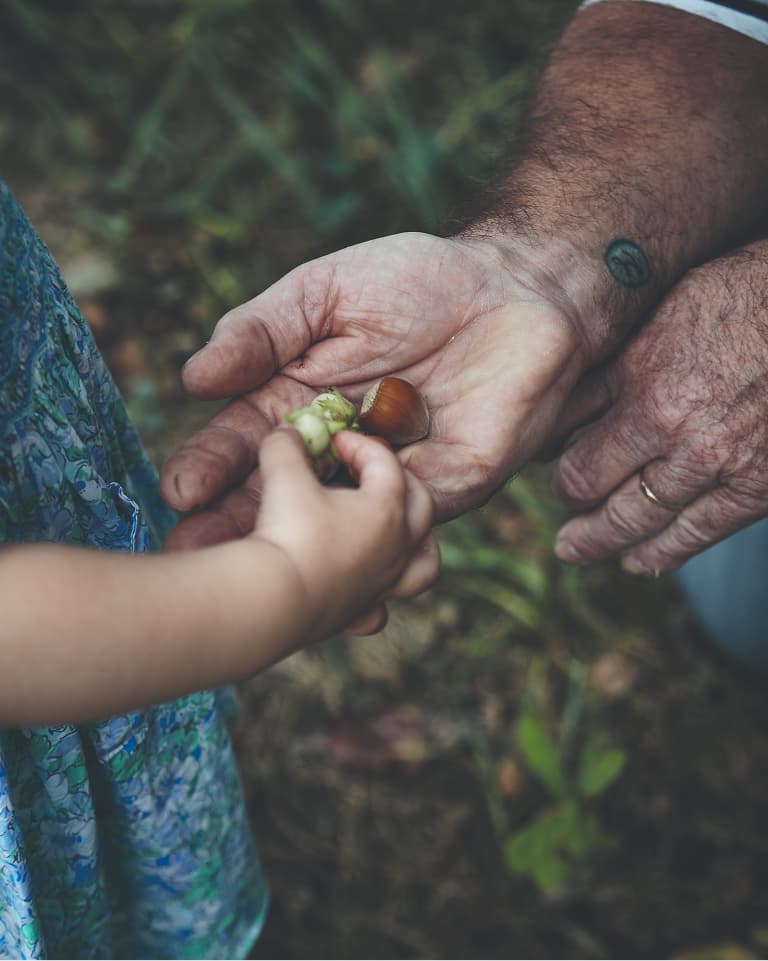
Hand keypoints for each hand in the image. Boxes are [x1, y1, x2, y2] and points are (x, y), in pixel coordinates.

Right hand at [161, 232, 586, 547]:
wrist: (516, 286)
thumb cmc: (416, 278)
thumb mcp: (324, 293)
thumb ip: (263, 331)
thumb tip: (193, 378)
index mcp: (299, 402)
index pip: (245, 444)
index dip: (212, 467)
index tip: (179, 491)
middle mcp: (338, 450)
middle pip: (281, 496)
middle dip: (237, 527)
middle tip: (194, 557)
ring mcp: (390, 477)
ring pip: (335, 524)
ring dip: (295, 551)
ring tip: (254, 577)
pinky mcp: (445, 490)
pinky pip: (403, 529)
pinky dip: (371, 556)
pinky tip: (338, 577)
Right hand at [255, 428, 437, 637]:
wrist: (275, 602)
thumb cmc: (289, 533)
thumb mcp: (284, 477)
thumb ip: (286, 447)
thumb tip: (287, 431)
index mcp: (388, 508)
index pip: (386, 463)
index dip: (360, 445)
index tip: (334, 441)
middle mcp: (398, 546)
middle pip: (421, 505)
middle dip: (399, 482)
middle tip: (367, 475)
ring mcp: (386, 582)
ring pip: (425, 561)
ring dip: (417, 543)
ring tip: (398, 533)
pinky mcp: (362, 611)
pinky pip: (384, 607)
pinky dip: (381, 598)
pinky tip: (364, 588)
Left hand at [552, 243, 767, 573]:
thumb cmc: (729, 302)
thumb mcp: (652, 327)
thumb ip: (604, 379)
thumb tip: (554, 421)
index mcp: (646, 397)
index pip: (581, 469)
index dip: (564, 484)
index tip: (561, 484)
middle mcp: (677, 438)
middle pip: (609, 503)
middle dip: (582, 525)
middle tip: (565, 541)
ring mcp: (720, 464)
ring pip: (649, 522)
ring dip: (611, 543)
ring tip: (587, 553)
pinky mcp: (758, 484)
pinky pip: (702, 531)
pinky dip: (667, 552)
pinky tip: (641, 562)